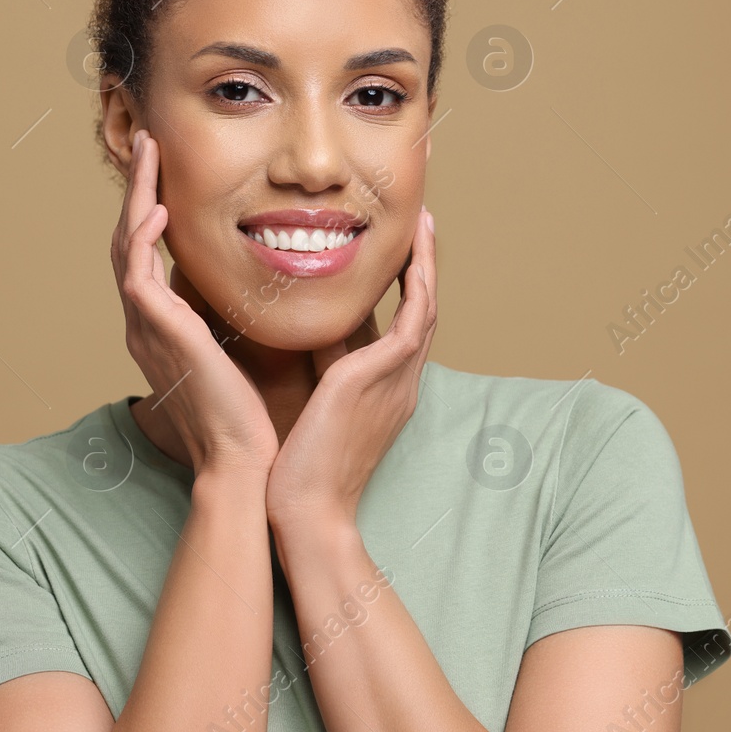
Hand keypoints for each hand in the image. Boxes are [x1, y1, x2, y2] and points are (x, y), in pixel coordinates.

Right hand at [112, 129, 278, 479]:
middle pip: (129, 241)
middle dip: (137, 189)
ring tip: (148, 153)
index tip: (167, 173)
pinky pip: (137, 277)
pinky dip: (144, 240)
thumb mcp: (236, 353)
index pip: (148, 254)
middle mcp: (145, 324)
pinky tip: (158, 212)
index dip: (152, 210)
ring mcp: (146, 329)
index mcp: (162, 327)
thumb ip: (231, 319)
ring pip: (126, 247)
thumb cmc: (246, 416)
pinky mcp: (158, 335)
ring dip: (136, 196)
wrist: (242, 460)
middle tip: (148, 144)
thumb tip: (251, 288)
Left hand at [265, 206, 437, 528]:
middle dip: (425, 264)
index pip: (404, 325)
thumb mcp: (318, 403)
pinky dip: (416, 285)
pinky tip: (412, 256)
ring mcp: (398, 379)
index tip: (402, 250)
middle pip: (424, 310)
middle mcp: (401, 382)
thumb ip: (324, 366)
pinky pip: (413, 320)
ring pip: (425, 308)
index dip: (408, 285)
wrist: (309, 510)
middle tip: (424, 221)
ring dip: (427, 263)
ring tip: (424, 223)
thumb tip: (312, 328)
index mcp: (387, 389)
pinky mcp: (383, 377)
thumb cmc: (303, 468)